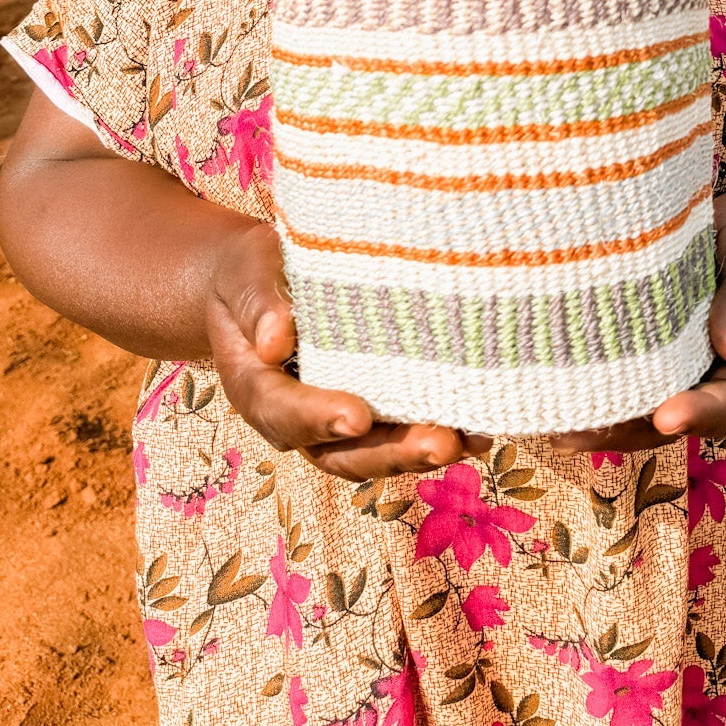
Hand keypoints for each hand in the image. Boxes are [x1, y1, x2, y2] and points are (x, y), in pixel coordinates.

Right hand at [205, 223, 466, 479]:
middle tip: (440, 444)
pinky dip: (435, 434)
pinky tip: (477, 429)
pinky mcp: (366, 408)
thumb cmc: (250, 273)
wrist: (253, 281)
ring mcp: (331, 419)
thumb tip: (275, 340)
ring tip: (470, 440)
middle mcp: (295, 417)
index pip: (283, 411)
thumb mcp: (247, 271)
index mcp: (256, 386)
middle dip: (392, 452)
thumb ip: (259, 303)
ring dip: (422, 452)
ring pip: (374, 452)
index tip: (356, 416)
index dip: (319, 418)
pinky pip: (396, 432)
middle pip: (339, 453)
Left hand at [549, 179, 725, 457]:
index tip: (667, 417)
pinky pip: (621, 379)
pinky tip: (550, 392)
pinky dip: (590, 390)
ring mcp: (674, 369)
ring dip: (599, 422)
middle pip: (672, 422)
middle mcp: (708, 378)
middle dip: (626, 432)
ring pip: (639, 410)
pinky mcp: (644, 351)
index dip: (699, 414)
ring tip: (553, 425)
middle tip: (579, 433)